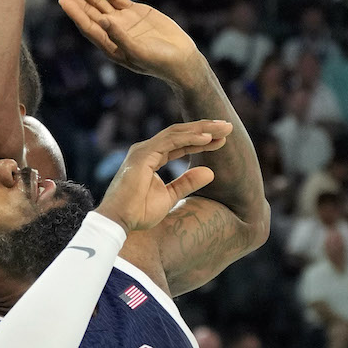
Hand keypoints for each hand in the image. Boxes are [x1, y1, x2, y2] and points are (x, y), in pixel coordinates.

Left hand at [52, 0, 201, 81]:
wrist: (181, 59)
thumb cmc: (159, 62)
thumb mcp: (139, 52)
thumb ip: (120, 37)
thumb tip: (102, 20)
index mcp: (108, 45)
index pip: (86, 25)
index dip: (74, 12)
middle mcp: (111, 31)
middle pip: (86, 11)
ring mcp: (122, 21)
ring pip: (99, 2)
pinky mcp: (134, 12)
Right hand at [95, 120, 230, 232]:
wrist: (119, 221)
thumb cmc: (138, 212)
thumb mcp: (169, 196)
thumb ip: (187, 183)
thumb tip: (210, 172)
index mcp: (151, 157)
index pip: (180, 143)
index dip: (201, 141)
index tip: (221, 140)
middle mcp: (147, 149)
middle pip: (180, 133)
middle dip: (205, 128)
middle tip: (228, 126)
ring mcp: (144, 150)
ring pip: (177, 133)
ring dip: (202, 129)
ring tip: (224, 128)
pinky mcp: (143, 154)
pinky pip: (171, 141)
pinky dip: (190, 138)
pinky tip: (207, 138)